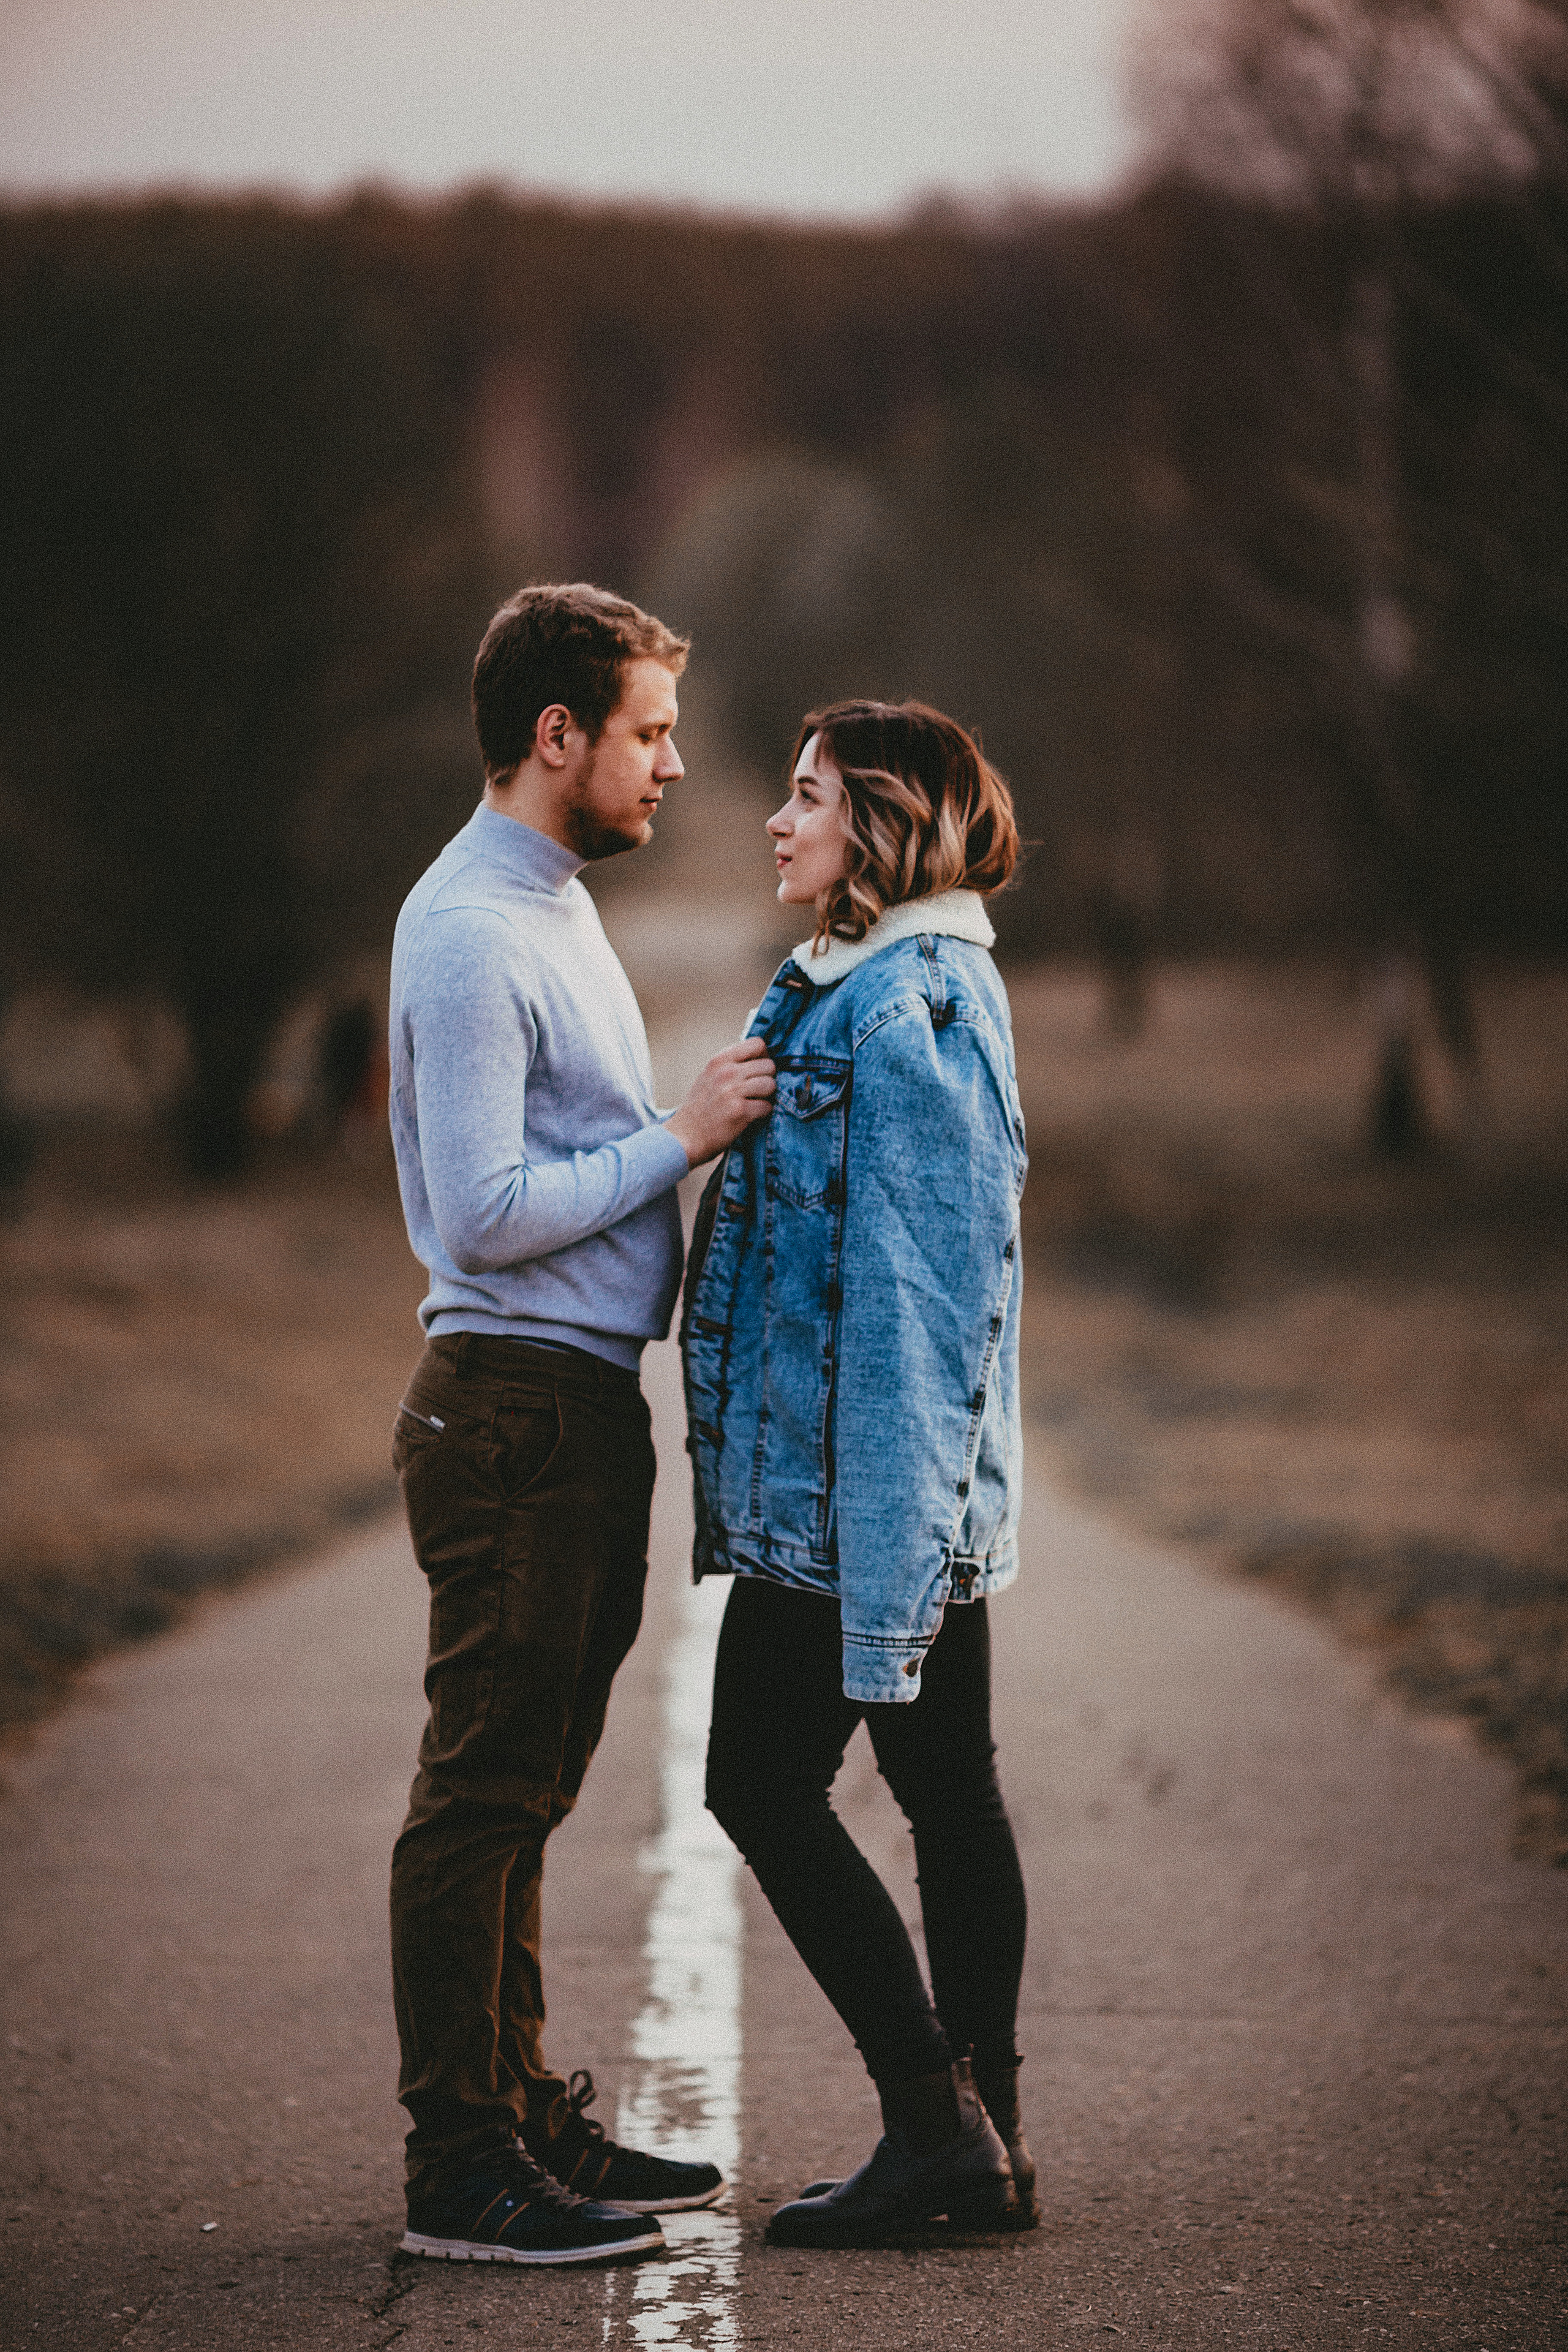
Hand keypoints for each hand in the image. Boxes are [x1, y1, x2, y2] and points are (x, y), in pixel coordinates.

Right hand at [666, 1037, 775, 1166]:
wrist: (685, 1136)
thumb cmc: (700, 1108)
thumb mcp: (709, 1076)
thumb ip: (731, 1065)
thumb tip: (761, 1058)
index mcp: (720, 1060)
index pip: (757, 1044)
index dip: (764, 1056)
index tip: (758, 1070)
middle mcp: (726, 1072)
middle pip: (769, 1065)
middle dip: (767, 1079)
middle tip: (757, 1091)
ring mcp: (733, 1091)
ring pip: (771, 1085)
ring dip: (767, 1097)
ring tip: (753, 1103)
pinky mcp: (740, 1111)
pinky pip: (767, 1106)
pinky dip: (763, 1113)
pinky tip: (750, 1116)